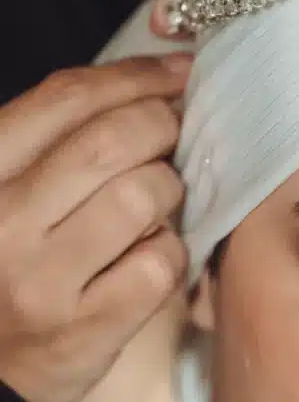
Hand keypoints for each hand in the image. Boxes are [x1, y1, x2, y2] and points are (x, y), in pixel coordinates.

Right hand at [0, 56, 191, 401]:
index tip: (176, 72)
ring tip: (160, 202)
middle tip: (178, 132)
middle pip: (111, 141)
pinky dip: (173, 252)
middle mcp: (3, 221)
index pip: (64, 98)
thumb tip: (146, 93)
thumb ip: (52, 148)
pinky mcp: (84, 329)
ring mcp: (42, 279)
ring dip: (169, 191)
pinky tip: (157, 254)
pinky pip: (159, 264)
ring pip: (142, 198)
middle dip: (162, 126)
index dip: (134, 76)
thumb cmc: (3, 274)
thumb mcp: (4, 198)